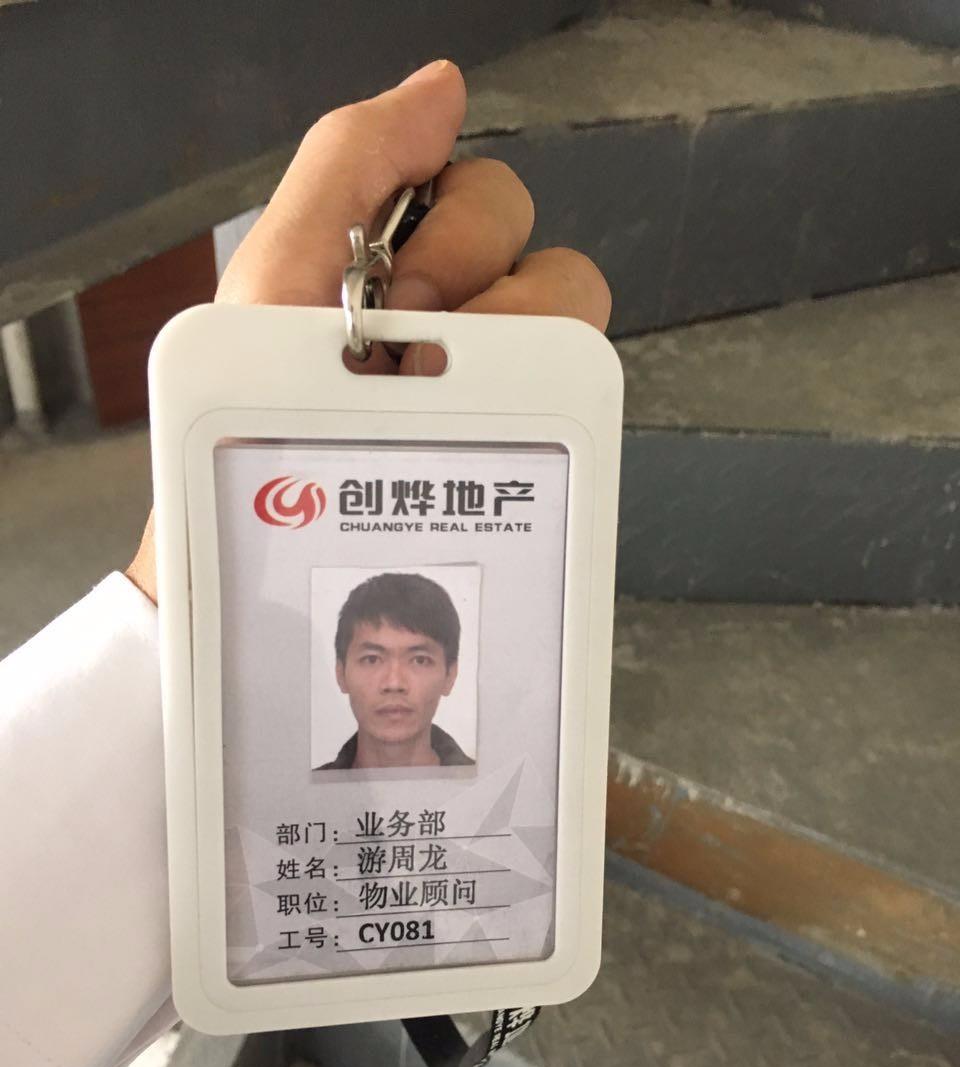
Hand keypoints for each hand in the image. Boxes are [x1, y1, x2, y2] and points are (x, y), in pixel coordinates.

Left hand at [126, 58, 610, 603]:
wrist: (260, 538)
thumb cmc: (253, 414)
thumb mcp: (278, 275)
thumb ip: (351, 162)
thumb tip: (443, 85)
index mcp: (412, 267)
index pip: (491, 204)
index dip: (454, 242)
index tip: (394, 296)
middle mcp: (470, 321)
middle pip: (548, 261)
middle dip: (474, 308)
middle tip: (398, 360)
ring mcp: (502, 388)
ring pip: (574, 322)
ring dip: (502, 362)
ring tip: (424, 410)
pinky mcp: (525, 446)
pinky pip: (581, 399)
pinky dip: (538, 414)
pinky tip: (469, 442)